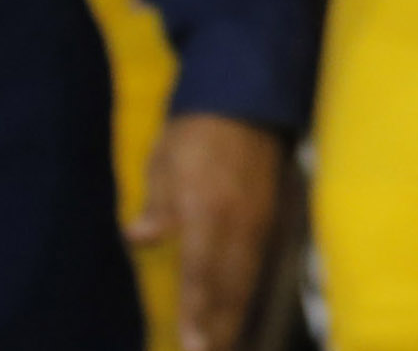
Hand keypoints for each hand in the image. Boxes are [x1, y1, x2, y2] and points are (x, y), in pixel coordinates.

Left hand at [130, 114, 281, 350]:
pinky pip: (259, 260)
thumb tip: (140, 237)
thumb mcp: (164, 161)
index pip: (202, 272)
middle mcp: (240, 221)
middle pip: (230, 283)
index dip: (198, 312)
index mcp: (210, 210)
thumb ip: (157, 203)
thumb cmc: (196, 131)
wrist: (248, 97)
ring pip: (247, 275)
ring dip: (235, 312)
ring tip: (225, 341)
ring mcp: (261, 218)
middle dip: (220, 324)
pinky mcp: (273, 212)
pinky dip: (248, 288)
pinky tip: (240, 303)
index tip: (193, 345)